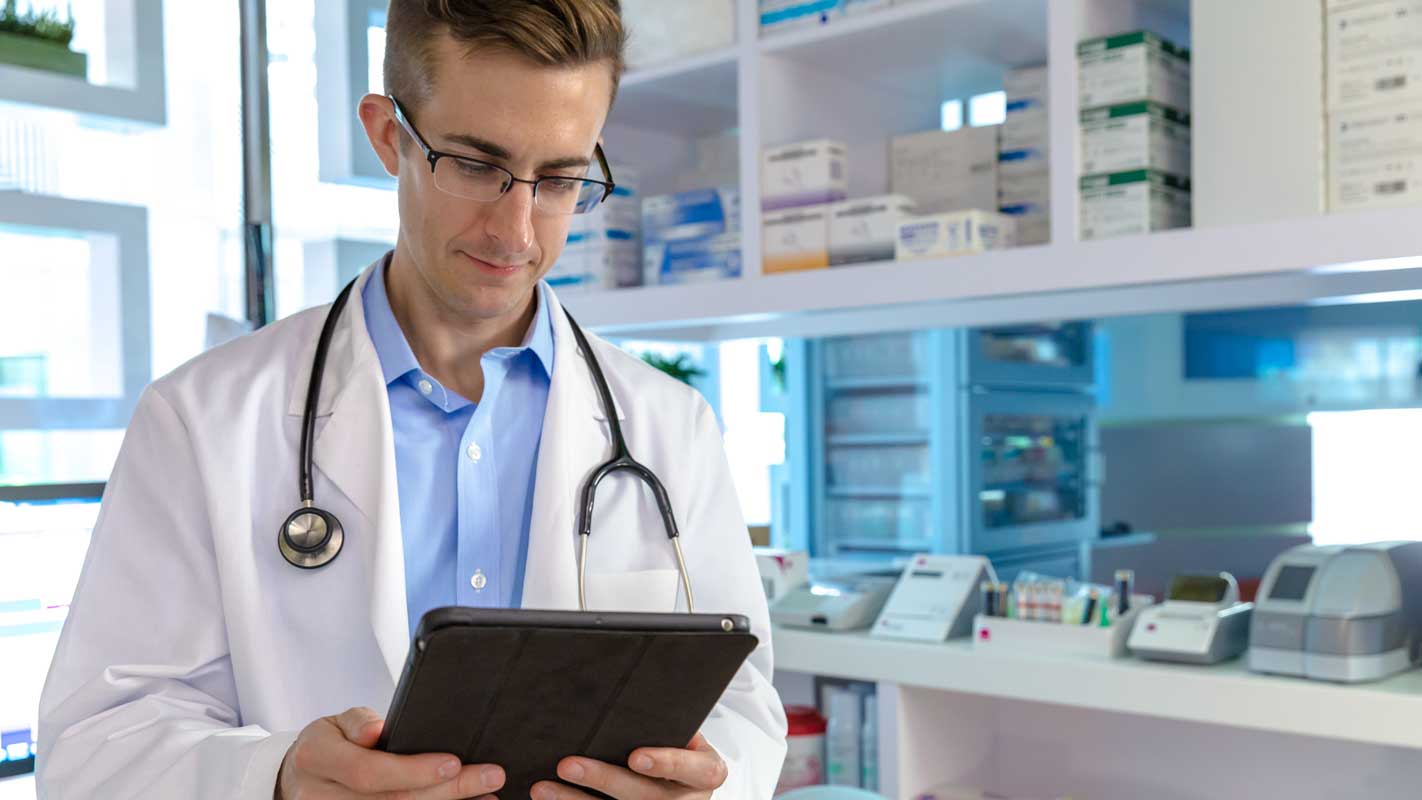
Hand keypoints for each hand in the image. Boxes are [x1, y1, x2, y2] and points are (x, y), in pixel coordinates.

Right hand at [276, 706, 505, 798]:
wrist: (298, 778)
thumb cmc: (330, 744)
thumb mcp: (337, 722)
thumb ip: (358, 723)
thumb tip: (375, 731)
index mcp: (316, 759)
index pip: (367, 771)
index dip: (412, 770)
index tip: (454, 763)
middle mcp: (318, 797)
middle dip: (446, 791)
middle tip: (490, 776)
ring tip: (485, 797)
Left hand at [530, 732, 726, 799]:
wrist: (680, 783)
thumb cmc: (678, 746)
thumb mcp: (683, 733)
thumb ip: (665, 721)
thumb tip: (630, 686)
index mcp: (705, 773)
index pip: (695, 769)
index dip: (666, 763)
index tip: (635, 756)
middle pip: (646, 797)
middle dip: (604, 780)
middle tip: (568, 764)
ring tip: (543, 787)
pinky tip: (550, 799)